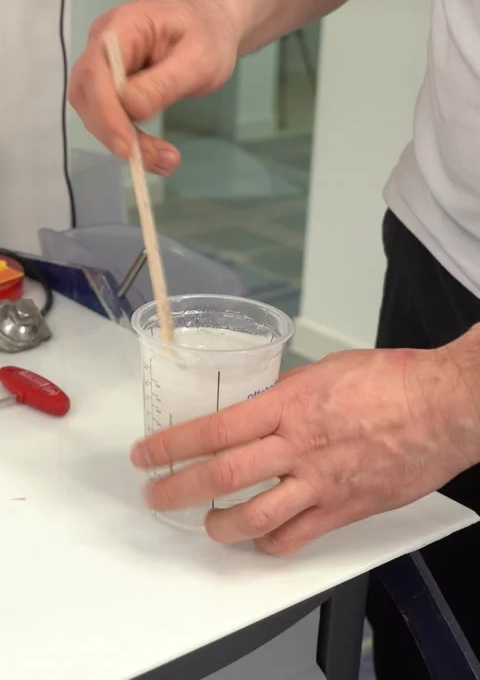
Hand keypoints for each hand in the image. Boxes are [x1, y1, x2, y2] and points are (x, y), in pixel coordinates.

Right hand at [68, 0, 238, 172]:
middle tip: (154, 158)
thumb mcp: (198, 60)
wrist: (212, 30)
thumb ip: (164, 83)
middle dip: (114, 133)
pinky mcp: (112, 88)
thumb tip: (132, 110)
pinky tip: (157, 156)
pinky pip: (111, 119)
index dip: (106, 113)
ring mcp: (104, 67)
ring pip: (96, 113)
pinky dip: (131, 142)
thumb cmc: (208, 37)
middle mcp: (102, 45)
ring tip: (166, 161)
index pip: (95, 72)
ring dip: (125, 143)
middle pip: (87, 96)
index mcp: (121, 27)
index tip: (129, 146)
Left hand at [131, 339, 478, 554]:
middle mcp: (298, 446)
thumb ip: (287, 394)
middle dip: (177, 489)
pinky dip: (268, 544)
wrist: (443, 407)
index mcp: (290, 403)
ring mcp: (320, 483)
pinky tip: (260, 538)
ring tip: (206, 523)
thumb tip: (261, 406)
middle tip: (156, 495)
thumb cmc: (392, 380)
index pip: (215, 429)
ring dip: (218, 526)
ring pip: (253, 519)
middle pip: (222, 477)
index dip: (172, 444)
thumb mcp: (326, 371)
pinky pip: (295, 538)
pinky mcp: (344, 509)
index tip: (148, 453)